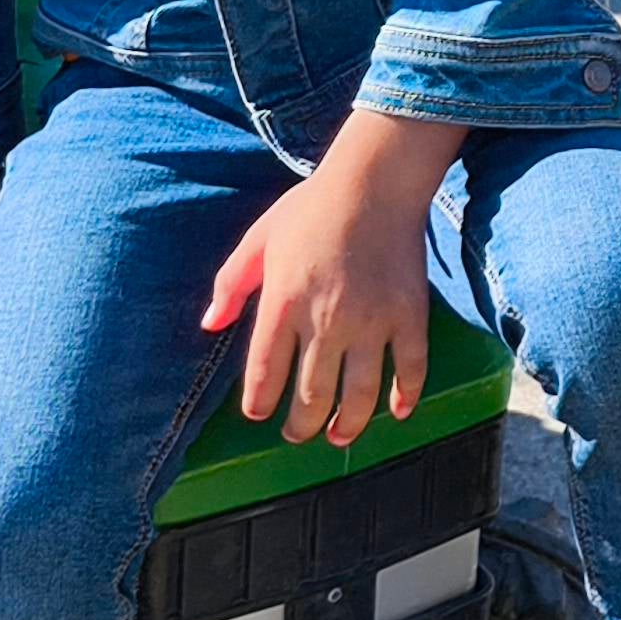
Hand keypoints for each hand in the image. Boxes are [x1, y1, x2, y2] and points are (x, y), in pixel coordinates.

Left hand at [204, 112, 466, 446]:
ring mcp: (371, 321)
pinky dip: (405, 397)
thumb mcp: (259, 239)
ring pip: (359, 396)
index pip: (264, 374)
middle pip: (311, 397)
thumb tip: (210, 325)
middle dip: (301, 426)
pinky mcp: (409, 316)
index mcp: (283, 303)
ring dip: (347, 425)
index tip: (258, 414)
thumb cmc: (311, 208)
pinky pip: (411, 369)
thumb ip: (230, 284)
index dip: (259, 403)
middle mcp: (326, 320)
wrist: (374, 183)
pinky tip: (396, 412)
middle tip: (297, 433)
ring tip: (338, 437)